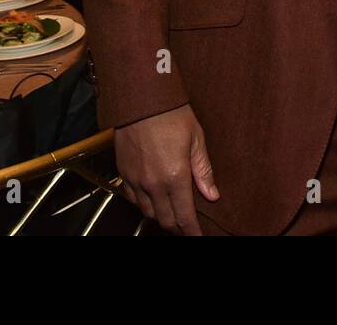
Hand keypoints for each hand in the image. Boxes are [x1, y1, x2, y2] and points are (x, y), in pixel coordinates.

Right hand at [115, 104, 218, 234]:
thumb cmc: (172, 115)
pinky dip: (143, 204)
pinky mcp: (124, 173)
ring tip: (171, 215)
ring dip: (160, 216)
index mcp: (175, 176)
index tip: (197, 236)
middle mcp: (153, 183)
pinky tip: (152, 199)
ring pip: (147, 211)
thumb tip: (212, 195)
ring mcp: (136, 180)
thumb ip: (203, 171)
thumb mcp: (196, 140)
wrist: (141, 99)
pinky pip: (133, 198)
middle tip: (186, 228)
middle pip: (164, 219)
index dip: (191, 230)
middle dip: (177, 227)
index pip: (184, 215)